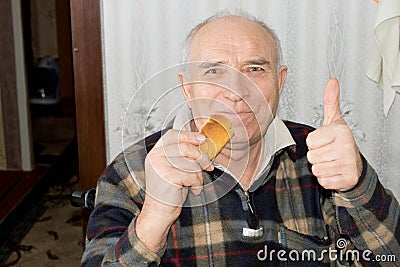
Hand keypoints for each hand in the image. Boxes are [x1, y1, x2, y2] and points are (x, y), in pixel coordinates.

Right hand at [136, 129, 212, 251]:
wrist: (159, 212)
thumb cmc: (168, 191)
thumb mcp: (173, 168)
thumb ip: (182, 155)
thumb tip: (201, 144)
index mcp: (155, 152)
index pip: (173, 135)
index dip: (189, 135)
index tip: (202, 139)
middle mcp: (155, 157)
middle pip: (186, 147)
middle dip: (202, 157)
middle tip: (208, 166)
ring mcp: (160, 166)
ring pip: (191, 163)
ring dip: (199, 175)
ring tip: (195, 184)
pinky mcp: (167, 176)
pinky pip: (191, 175)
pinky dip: (197, 184)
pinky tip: (193, 190)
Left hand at [306, 79, 362, 191]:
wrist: (355, 165)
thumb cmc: (340, 143)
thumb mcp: (334, 121)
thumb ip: (330, 102)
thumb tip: (332, 82)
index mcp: (340, 132)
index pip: (309, 141)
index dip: (314, 143)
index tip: (325, 141)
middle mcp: (345, 147)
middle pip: (311, 156)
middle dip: (317, 156)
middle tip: (328, 153)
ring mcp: (347, 164)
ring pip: (316, 168)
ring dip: (321, 168)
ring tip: (331, 162)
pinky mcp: (347, 179)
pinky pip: (322, 180)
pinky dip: (326, 179)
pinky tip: (334, 172)